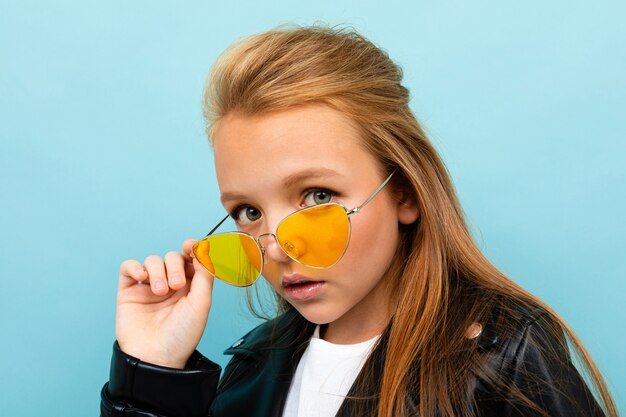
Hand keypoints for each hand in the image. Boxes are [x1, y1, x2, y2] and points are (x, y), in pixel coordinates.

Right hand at [115, 239, 213, 367]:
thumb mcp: (201, 303)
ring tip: (160, 292)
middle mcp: (170, 285)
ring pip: (152, 260)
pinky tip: (142, 277)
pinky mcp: (129, 292)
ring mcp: (149, 287)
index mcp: (190, 287)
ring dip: (157, 271)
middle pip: (172, 257)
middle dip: (175, 266)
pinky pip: (128, 268)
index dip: (191, 249)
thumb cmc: (182, 335)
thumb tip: (204, 249)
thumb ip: (204, 275)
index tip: (190, 245)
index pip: (191, 259)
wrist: (156, 357)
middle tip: (176, 286)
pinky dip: (135, 266)